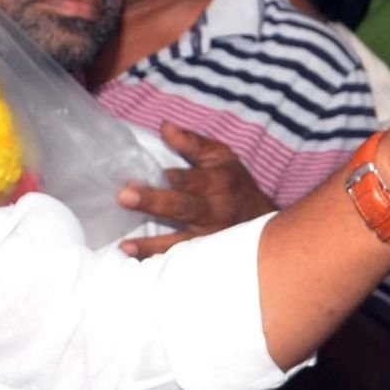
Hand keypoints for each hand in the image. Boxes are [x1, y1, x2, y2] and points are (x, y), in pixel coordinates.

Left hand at [120, 122, 274, 257]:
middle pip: (184, 208)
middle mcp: (216, 212)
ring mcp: (210, 238)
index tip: (158, 174)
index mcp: (220, 182)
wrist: (263, 223)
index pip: (195, 179)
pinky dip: (158, 263)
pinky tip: (136, 261)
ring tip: (125, 246)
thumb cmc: (235, 184)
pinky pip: (180, 261)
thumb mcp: (221, 157)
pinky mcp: (204, 256)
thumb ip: (192, 143)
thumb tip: (164, 126)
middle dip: (155, 202)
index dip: (177, 178)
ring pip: (181, 242)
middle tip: (125, 196)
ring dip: (151, 245)